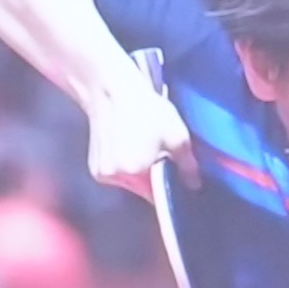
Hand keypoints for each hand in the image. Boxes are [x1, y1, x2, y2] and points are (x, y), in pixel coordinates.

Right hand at [80, 53, 189, 204]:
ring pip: (129, 184)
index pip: (157, 195)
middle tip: (157, 154)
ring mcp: (102, 174)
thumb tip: (194, 185)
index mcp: (136, 171)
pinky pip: (117, 176)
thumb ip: (187, 165)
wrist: (113, 92)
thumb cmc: (146, 110)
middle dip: (152, 177)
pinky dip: (124, 168)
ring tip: (141, 148)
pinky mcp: (95, 168)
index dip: (167, 186)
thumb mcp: (177, 134)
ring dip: (137, 173)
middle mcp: (116, 177)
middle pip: (142, 190)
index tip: (173, 174)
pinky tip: (127, 148)